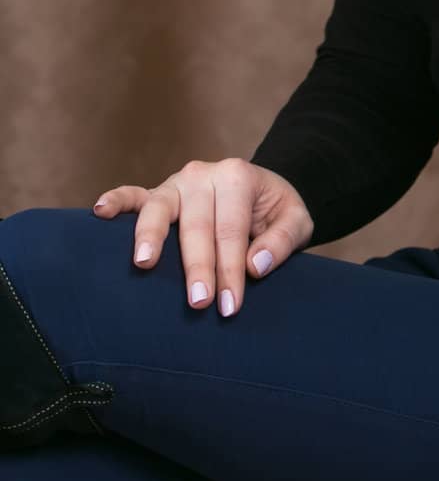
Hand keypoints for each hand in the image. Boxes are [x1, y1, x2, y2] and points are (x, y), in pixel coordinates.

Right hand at [90, 158, 314, 317]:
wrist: (261, 193)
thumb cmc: (275, 213)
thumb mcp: (297, 221)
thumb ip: (282, 240)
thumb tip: (255, 266)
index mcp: (238, 177)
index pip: (232, 230)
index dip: (231, 269)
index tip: (229, 306)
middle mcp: (203, 174)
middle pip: (197, 225)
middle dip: (198, 266)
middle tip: (199, 304)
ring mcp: (176, 183)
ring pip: (160, 208)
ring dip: (152, 237)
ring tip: (144, 264)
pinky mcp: (157, 193)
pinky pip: (133, 194)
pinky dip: (116, 201)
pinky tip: (100, 212)